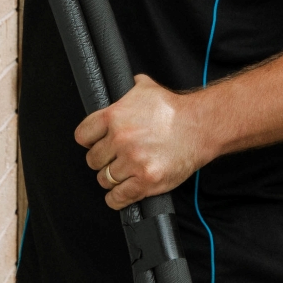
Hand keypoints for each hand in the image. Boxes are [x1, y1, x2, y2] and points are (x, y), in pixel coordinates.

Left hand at [75, 74, 218, 210]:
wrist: (200, 126)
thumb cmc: (174, 109)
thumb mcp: (146, 89)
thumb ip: (127, 90)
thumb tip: (120, 83)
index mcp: (114, 116)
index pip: (83, 136)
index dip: (89, 141)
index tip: (96, 143)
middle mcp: (120, 139)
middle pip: (93, 160)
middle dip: (103, 160)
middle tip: (115, 158)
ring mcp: (133, 162)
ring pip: (104, 179)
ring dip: (112, 178)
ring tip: (123, 172)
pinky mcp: (146, 181)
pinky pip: (118, 197)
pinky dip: (117, 198)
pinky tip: (121, 193)